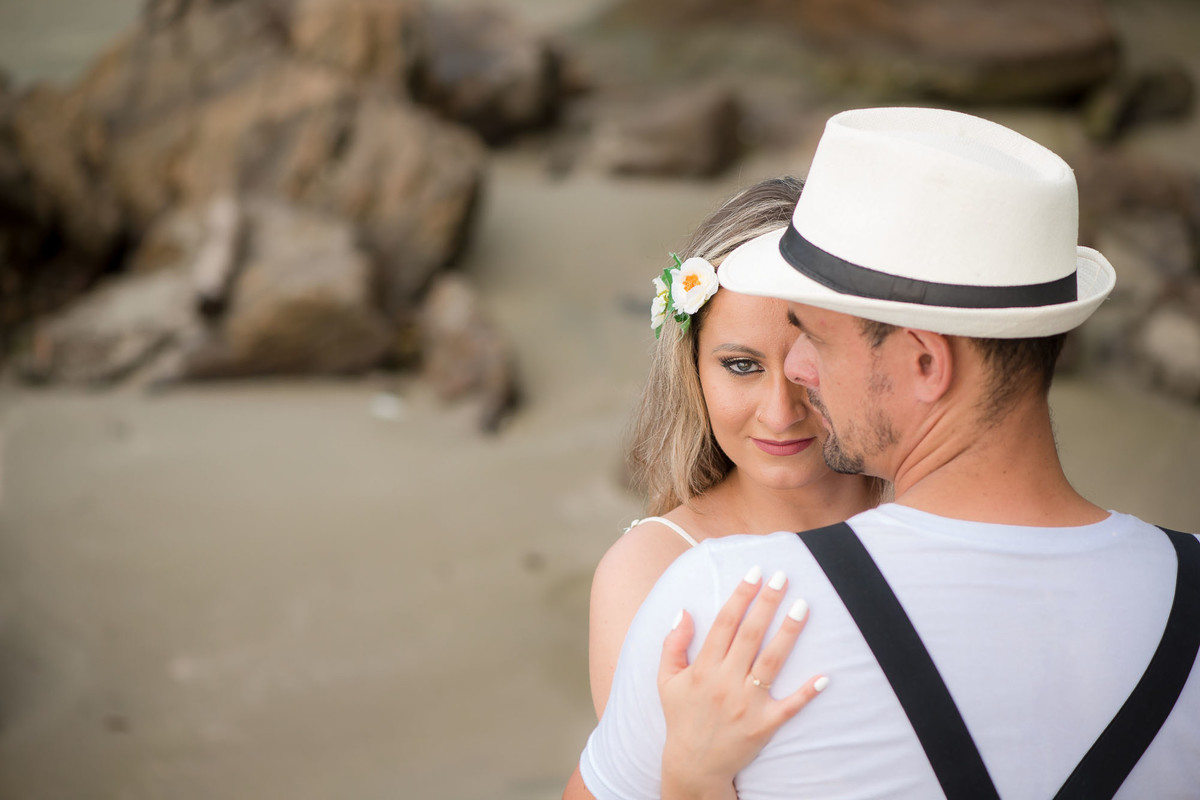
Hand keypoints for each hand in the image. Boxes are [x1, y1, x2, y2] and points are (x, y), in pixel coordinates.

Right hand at [657, 566, 827, 799]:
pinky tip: (824, 676)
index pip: (724, 623)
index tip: (754, 573)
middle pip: (750, 635)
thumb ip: (673, 644)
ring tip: (803, 606)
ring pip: (772, 662)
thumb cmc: (681, 717)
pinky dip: (807, 693)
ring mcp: (747, 704)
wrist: (693, 765)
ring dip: (788, 632)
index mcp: (703, 668)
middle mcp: (726, 682)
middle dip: (767, 603)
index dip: (740, 596)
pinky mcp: (764, 726)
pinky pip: (789, 707)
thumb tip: (684, 611)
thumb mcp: (667, 680)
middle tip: (782, 577)